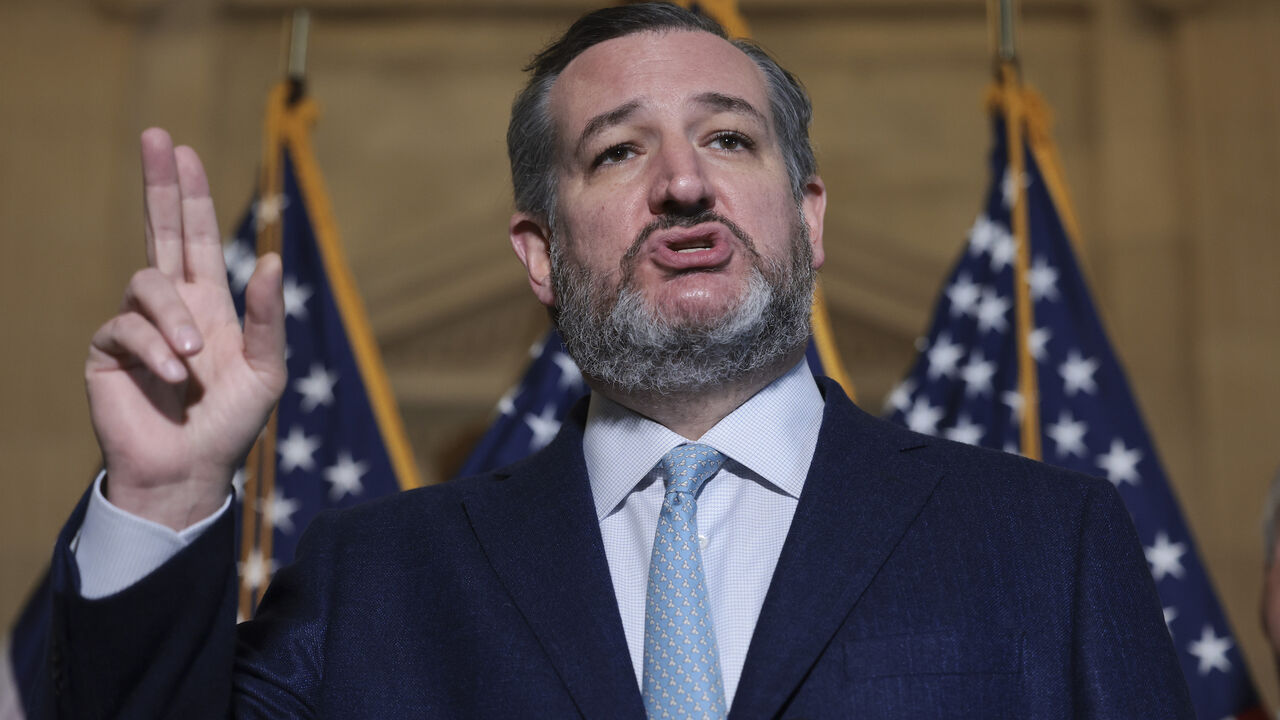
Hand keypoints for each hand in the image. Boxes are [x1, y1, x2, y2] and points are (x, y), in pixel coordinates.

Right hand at [85, 128, 286, 530]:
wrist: (192, 471)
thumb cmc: (232, 423)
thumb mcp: (266, 370)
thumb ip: (268, 318)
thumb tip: (272, 260)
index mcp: (209, 303)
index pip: (197, 237)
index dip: (190, 195)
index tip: (181, 150)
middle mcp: (171, 306)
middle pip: (161, 230)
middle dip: (161, 185)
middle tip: (157, 137)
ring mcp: (137, 326)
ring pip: (146, 284)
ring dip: (172, 320)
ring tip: (193, 362)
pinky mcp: (108, 353)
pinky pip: (125, 330)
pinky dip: (155, 353)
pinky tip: (175, 381)